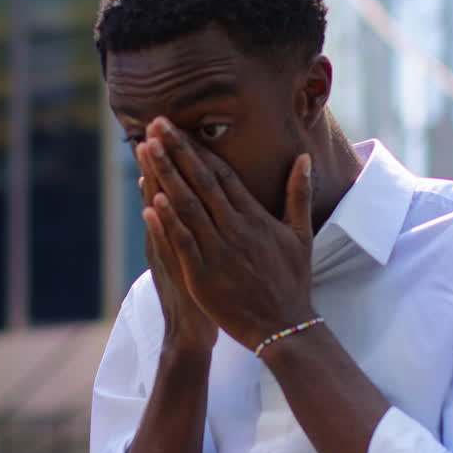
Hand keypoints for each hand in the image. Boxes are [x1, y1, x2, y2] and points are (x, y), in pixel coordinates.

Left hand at [140, 117, 315, 350]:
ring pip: (187, 206)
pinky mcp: (204, 277)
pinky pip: (182, 243)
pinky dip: (167, 222)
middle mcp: (236, 229)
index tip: (179, 128)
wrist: (284, 327)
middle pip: (201, 182)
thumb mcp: (301, 234)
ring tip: (147, 149)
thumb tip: (305, 158)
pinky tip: (151, 200)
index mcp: (255, 217)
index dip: (199, 149)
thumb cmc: (292, 281)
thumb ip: (299, 194)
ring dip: (165, 176)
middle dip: (177, 151)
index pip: (223, 174)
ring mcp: (218, 252)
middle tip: (156, 124)